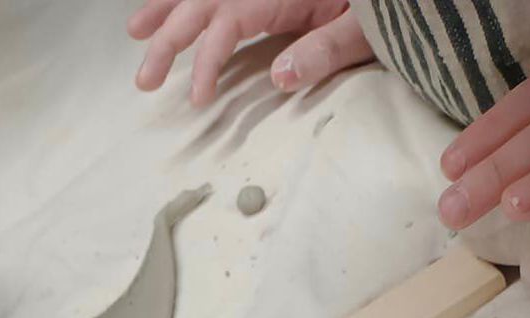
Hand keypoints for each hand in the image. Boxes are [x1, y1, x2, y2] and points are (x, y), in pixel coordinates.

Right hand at [128, 0, 372, 106]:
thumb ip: (322, 52)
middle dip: (168, 37)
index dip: (206, 58)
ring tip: (135, 32)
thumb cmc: (394, 9)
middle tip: (143, 80)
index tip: (197, 97)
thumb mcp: (366, 31)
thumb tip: (278, 76)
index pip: (229, 21)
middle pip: (205, 1)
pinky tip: (167, 6)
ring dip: (168, 8)